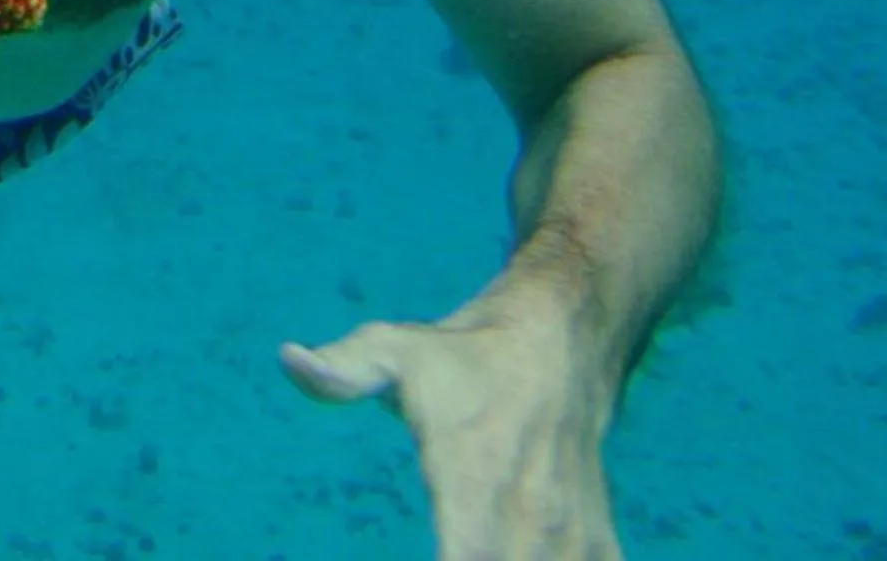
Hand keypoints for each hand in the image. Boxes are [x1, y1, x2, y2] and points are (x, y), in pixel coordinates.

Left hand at [281, 292, 621, 559]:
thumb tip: (288, 360)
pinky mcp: (598, 549)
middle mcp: (532, 517)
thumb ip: (344, 370)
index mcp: (477, 475)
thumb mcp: (394, 347)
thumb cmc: (461, 359)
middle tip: (445, 558)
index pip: (467, 559)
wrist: (559, 346)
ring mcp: (572, 540)